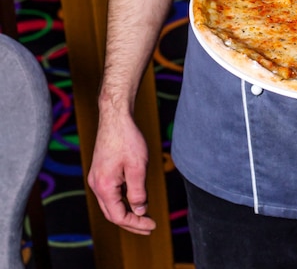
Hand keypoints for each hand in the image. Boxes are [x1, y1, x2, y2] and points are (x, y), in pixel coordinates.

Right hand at [87, 112, 156, 234]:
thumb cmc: (127, 139)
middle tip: (149, 227)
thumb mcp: (138, 167)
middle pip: (112, 213)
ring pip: (111, 203)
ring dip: (127, 212)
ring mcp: (97, 178)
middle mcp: (96, 185)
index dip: (136, 224)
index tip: (152, 225)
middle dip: (131, 222)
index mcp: (104, 187)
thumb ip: (138, 192)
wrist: (115, 118)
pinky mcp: (101, 171)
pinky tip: (136, 198)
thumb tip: (140, 211)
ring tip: (144, 216)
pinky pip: (111, 192)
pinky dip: (123, 199)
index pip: (119, 216)